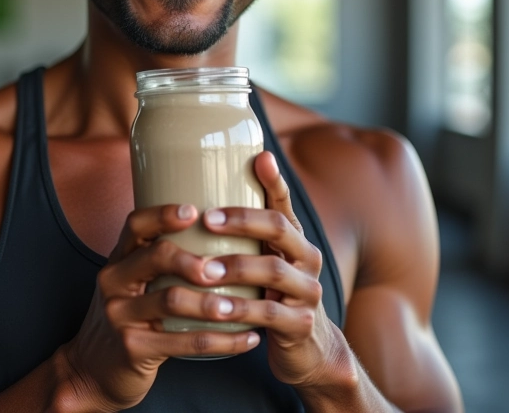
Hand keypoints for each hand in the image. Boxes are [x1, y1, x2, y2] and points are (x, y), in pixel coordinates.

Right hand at [60, 204, 260, 411]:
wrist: (92, 371)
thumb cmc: (127, 317)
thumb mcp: (131, 283)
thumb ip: (159, 261)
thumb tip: (218, 233)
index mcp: (118, 259)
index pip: (135, 224)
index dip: (164, 214)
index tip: (195, 211)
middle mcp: (114, 282)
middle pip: (155, 257)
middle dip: (193, 259)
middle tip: (224, 268)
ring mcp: (120, 315)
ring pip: (171, 300)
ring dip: (211, 303)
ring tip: (240, 307)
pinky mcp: (132, 348)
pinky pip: (184, 342)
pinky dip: (221, 341)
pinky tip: (246, 338)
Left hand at [200, 151, 347, 389]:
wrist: (305, 349)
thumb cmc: (270, 293)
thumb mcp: (262, 259)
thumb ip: (242, 231)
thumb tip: (200, 189)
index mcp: (294, 236)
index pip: (284, 201)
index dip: (273, 180)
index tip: (259, 159)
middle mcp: (306, 257)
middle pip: (279, 228)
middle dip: (243, 220)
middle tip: (207, 219)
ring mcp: (308, 291)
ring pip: (274, 270)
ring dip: (236, 267)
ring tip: (204, 270)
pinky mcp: (301, 324)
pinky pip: (270, 314)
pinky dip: (242, 311)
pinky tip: (217, 311)